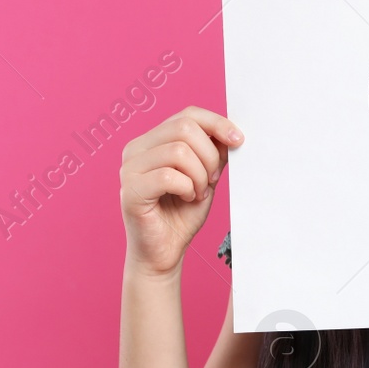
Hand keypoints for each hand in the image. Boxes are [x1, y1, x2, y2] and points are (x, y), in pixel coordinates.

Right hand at [119, 105, 242, 278]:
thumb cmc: (181, 214)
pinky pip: (169, 176)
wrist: (163, 252)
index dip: (217, 123)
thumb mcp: (205, 176)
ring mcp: (129, 169)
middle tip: (212, 181)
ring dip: (200, 175)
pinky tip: (187, 199)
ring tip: (198, 193)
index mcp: (152, 141)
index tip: (238, 140)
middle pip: (184, 128)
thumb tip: (230, 132)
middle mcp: (136, 149)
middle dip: (209, 156)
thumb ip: (213, 153)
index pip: (187, 115)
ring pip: (179, 152)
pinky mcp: (131, 191)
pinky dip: (187, 188)